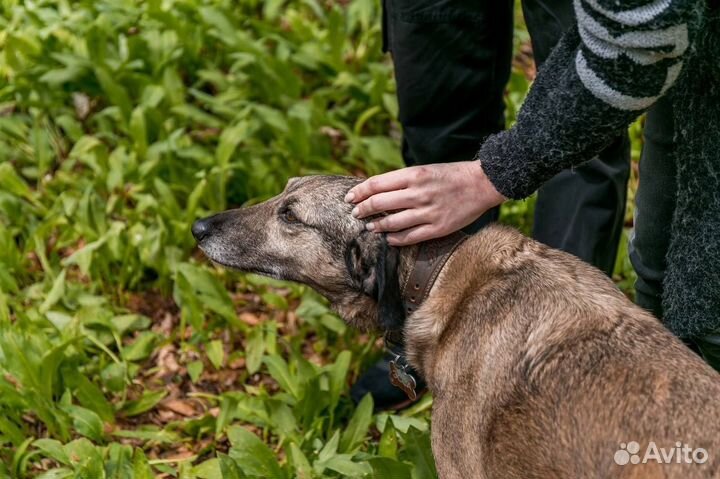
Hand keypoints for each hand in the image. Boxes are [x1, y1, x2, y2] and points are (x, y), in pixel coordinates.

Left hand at [345, 161, 505, 245]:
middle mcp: (418, 193)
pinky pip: (409, 237)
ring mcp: (428, 212)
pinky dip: (395, 239)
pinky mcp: (438, 228)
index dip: (359, 192)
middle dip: (363, 210)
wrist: (482, 183)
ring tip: (370, 227)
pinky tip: (388, 239)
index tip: (350, 198)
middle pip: (379, 204)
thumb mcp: (424, 170)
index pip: (376, 184)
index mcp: (414, 175)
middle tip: (356, 214)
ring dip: (376, 226)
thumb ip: (401, 181)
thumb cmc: (450, 175)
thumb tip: (375, 191)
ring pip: (391, 223)